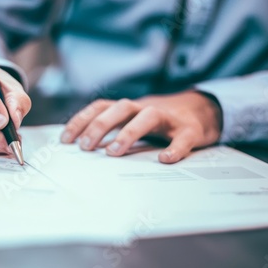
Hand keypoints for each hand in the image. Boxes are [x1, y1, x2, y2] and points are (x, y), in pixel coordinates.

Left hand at [60, 90, 221, 162]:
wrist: (201, 110)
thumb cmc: (159, 121)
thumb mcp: (133, 121)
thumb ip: (112, 131)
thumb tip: (83, 150)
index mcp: (129, 108)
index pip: (101, 107)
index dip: (82, 120)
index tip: (65, 139)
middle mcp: (146, 108)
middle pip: (121, 108)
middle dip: (100, 125)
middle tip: (86, 147)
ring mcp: (168, 118)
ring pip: (148, 117)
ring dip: (129, 133)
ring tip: (114, 152)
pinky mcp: (190, 130)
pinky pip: (182, 138)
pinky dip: (174, 148)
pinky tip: (165, 159)